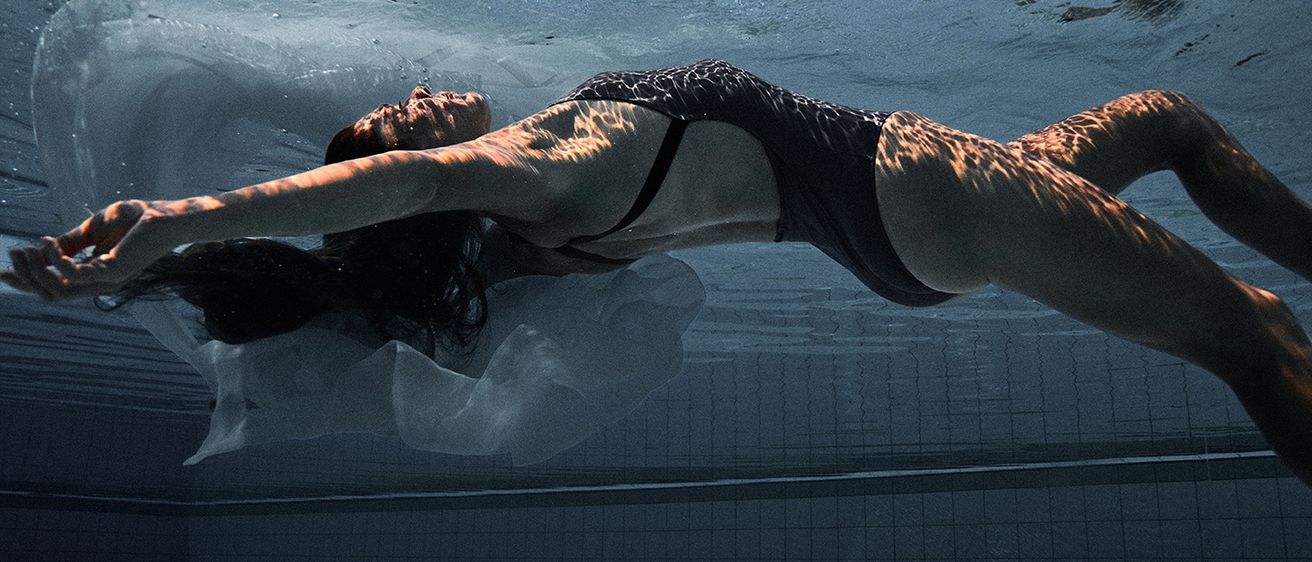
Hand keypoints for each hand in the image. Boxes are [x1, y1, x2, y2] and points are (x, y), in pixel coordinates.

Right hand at [1, 199, 174, 300]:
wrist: (167, 214)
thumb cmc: (134, 220)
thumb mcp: (92, 229)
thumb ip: (70, 242)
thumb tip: (42, 248)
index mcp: (95, 275)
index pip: (56, 288)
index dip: (27, 282)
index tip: (3, 272)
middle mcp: (100, 283)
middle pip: (53, 294)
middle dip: (27, 277)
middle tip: (11, 254)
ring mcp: (109, 280)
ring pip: (61, 289)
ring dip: (37, 269)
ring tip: (26, 248)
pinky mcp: (116, 270)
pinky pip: (76, 273)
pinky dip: (56, 259)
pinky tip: (47, 242)